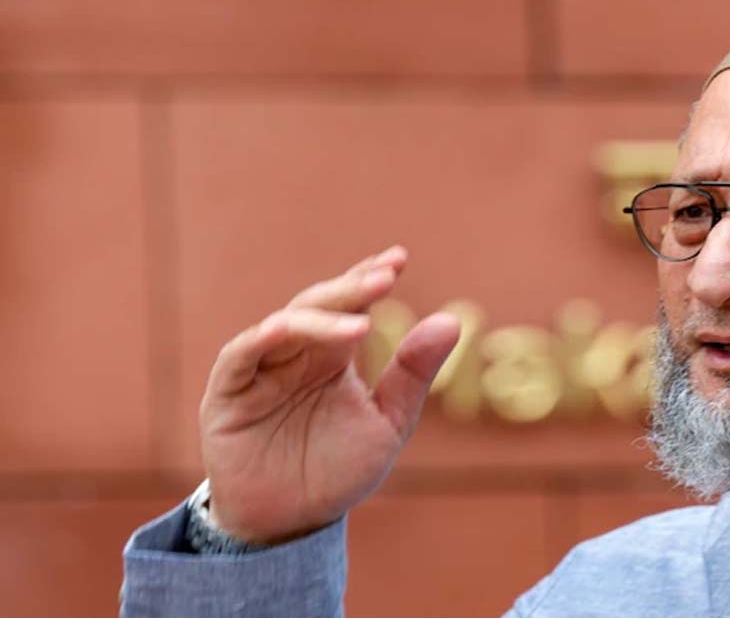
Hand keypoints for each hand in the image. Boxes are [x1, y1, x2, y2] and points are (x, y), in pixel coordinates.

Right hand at [198, 246, 459, 543]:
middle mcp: (295, 353)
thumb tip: (451, 320)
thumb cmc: (338, 470)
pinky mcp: (227, 392)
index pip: (350, 305)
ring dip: (321, 317)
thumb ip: (413, 374)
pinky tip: (291, 329)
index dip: (369, 279)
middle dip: (352, 289)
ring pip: (286, 324)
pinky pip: (241, 355)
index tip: (399, 258)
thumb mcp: (388, 423)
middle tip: (386, 276)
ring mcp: (259, 369)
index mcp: (332, 356)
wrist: (291, 522)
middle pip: (319, 306)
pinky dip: (264, 338)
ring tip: (361, 321)